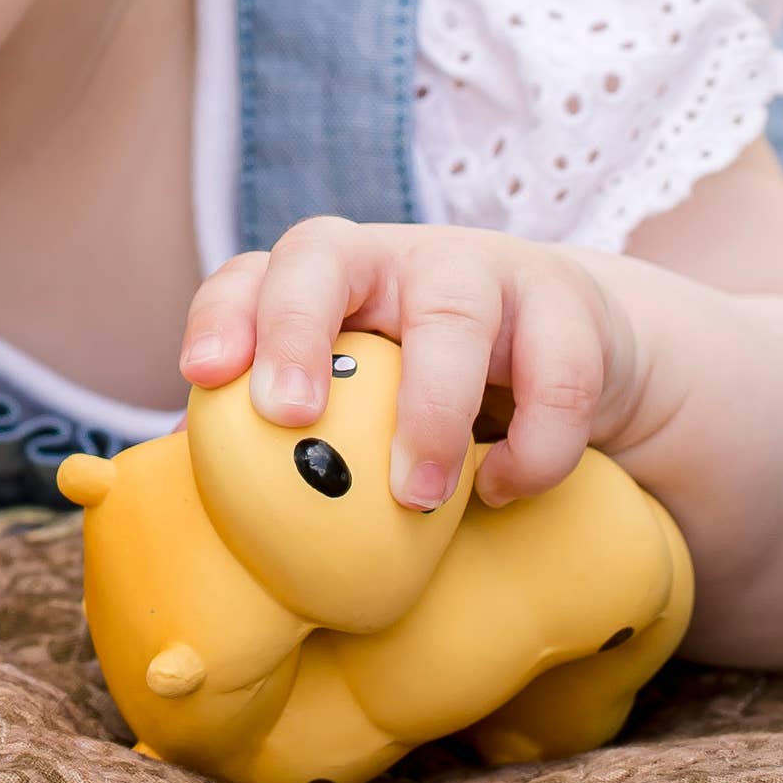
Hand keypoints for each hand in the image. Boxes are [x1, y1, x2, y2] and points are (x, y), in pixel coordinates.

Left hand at [180, 218, 643, 513]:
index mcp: (326, 285)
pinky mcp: (568, 308)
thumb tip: (210, 529)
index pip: (253, 272)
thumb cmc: (433, 389)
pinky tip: (499, 490)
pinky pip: (558, 373)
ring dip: (430, 411)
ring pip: (451, 315)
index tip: (205, 375)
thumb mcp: (367, 402)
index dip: (223, 315)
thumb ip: (297, 445)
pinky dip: (533, 446)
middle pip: (325, 253)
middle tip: (287, 414)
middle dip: (295, 329)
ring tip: (415, 499)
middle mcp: (392, 260)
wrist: (577, 353)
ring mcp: (482, 272)